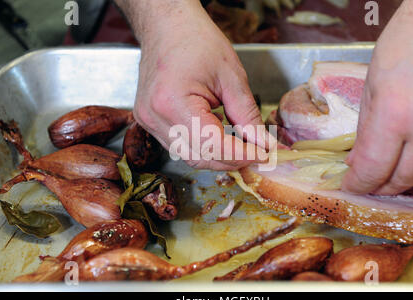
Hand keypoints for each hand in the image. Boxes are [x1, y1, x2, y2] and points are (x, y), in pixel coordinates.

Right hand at [117, 0, 273, 169]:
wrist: (166, 27)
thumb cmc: (196, 41)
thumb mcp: (231, 76)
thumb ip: (247, 115)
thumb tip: (263, 143)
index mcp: (173, 102)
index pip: (212, 145)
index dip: (241, 154)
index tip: (264, 154)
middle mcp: (155, 118)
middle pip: (200, 157)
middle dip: (232, 160)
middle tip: (257, 152)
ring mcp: (148, 122)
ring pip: (189, 156)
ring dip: (218, 156)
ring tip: (240, 144)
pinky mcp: (149, 122)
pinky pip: (180, 146)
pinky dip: (203, 147)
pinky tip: (218, 135)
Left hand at [343, 0, 412, 194]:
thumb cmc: (406, 43)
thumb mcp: (372, 85)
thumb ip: (366, 129)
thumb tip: (357, 161)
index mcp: (395, 114)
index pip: (373, 168)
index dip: (359, 184)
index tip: (350, 186)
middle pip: (404, 178)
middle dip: (382, 186)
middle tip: (369, 184)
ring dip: (409, 174)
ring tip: (393, 168)